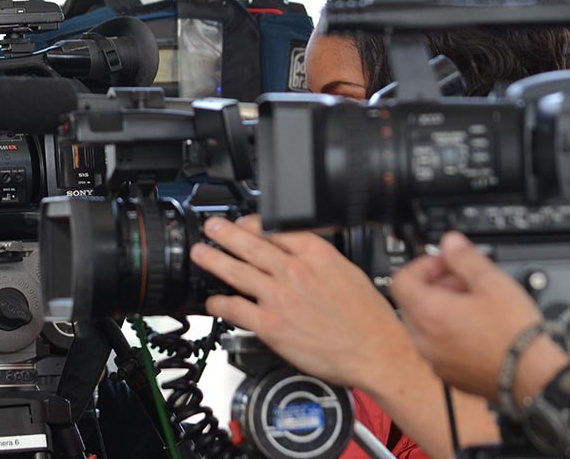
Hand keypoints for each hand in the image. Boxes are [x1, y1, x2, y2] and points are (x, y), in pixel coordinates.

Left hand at [190, 215, 411, 388]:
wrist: (377, 352)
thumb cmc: (368, 317)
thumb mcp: (347, 269)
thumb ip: (317, 257)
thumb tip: (296, 248)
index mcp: (316, 253)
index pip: (275, 228)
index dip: (253, 224)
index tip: (245, 224)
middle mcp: (294, 271)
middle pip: (250, 244)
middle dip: (225, 232)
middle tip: (211, 227)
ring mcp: (279, 297)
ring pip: (236, 271)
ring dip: (213, 260)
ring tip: (200, 253)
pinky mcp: (270, 325)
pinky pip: (235, 308)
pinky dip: (219, 304)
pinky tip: (212, 302)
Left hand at [391, 231, 566, 402]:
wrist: (533, 376)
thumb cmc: (513, 334)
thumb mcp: (491, 282)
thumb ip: (464, 258)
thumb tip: (450, 243)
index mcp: (427, 313)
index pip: (401, 280)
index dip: (421, 265)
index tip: (443, 263)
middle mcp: (423, 339)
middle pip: (412, 302)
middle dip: (435, 285)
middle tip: (463, 281)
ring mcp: (433, 359)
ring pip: (425, 325)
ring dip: (442, 308)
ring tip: (474, 304)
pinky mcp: (448, 374)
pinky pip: (437, 346)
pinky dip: (448, 333)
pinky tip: (476, 328)